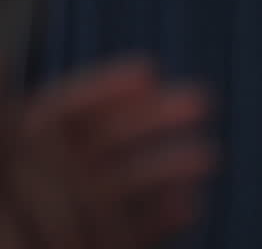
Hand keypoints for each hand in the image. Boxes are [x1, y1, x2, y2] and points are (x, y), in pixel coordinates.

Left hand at [0, 58, 213, 248]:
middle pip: (101, 142)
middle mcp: (40, 188)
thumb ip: (26, 127)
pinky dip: (160, 215)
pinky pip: (128, 229)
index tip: (150, 72)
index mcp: (16, 161)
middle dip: (153, 119)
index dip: (104, 89)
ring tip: (208, 156)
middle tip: (201, 102)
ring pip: (121, 185)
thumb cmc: (12, 223)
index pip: (59, 114)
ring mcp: (64, 224)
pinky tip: (188, 204)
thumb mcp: (9, 174)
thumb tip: (8, 65)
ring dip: (168, 165)